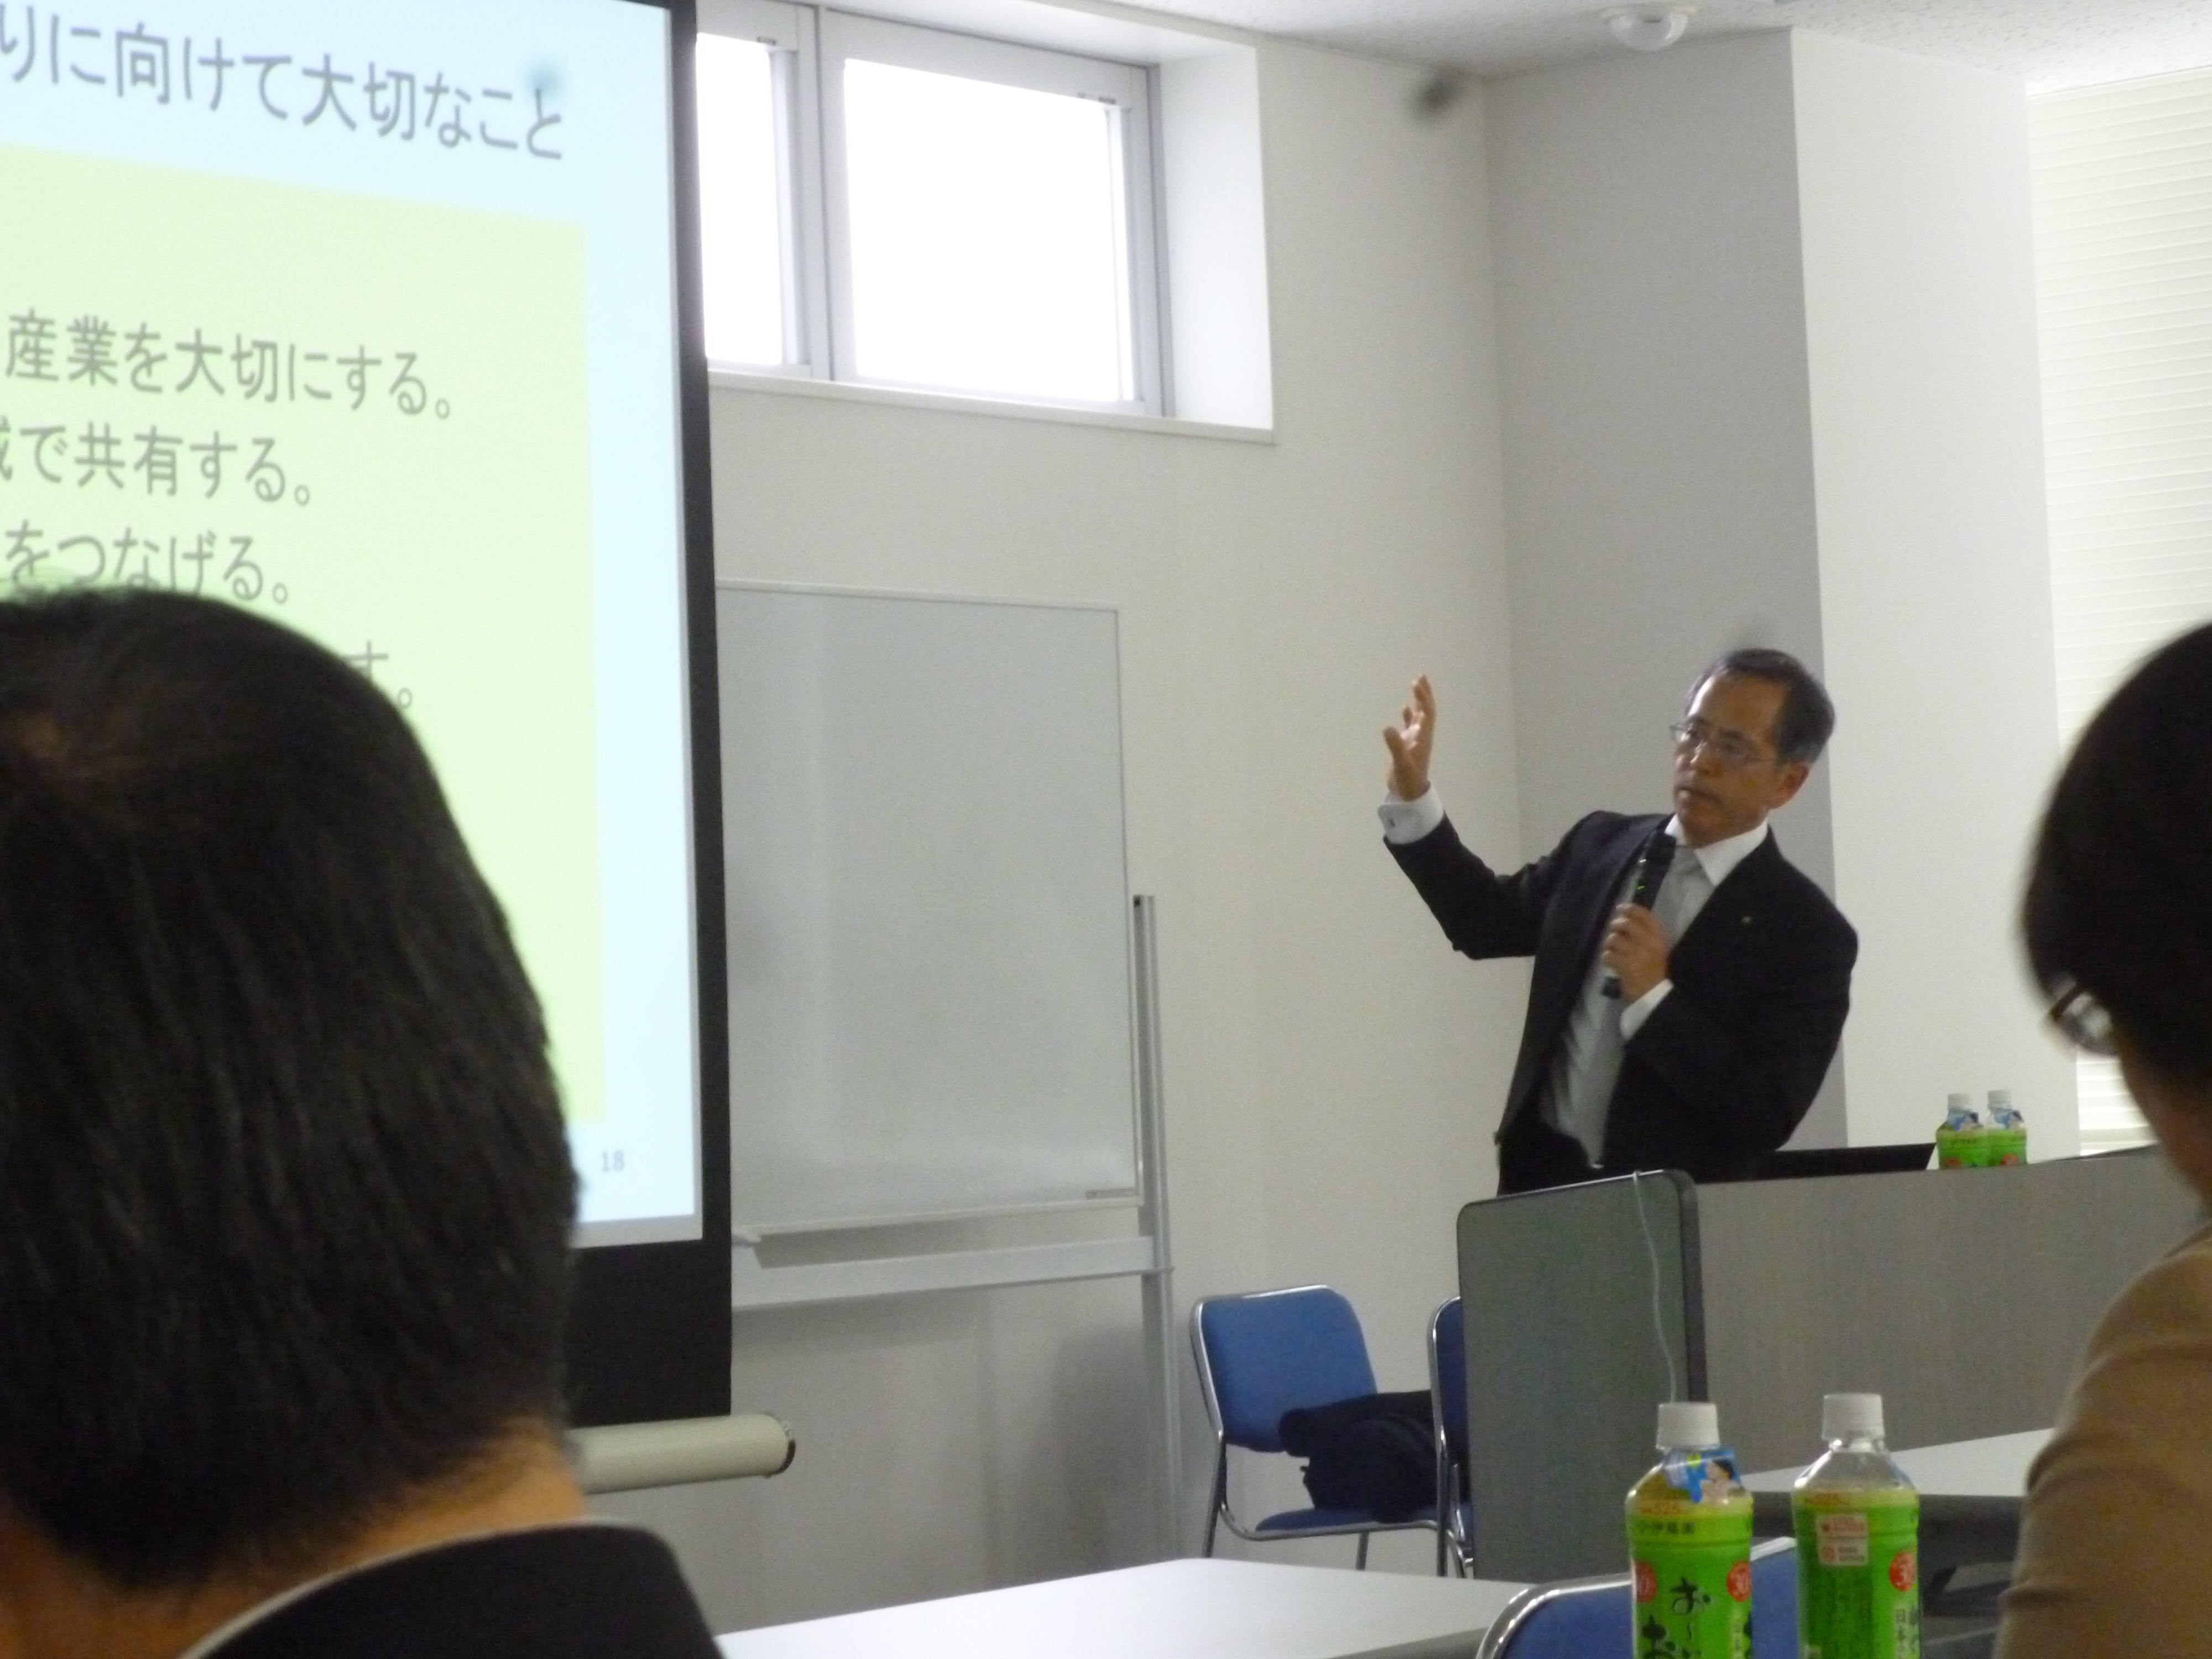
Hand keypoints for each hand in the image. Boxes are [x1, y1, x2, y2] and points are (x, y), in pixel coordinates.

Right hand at [1383, 675, 1435, 800]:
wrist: (1410, 794)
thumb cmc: (1408, 780)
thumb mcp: (1401, 764)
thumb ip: (1395, 746)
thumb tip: (1387, 727)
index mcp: (1423, 737)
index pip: (1426, 712)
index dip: (1423, 697)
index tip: (1416, 684)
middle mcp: (1421, 735)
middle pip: (1426, 710)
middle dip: (1424, 694)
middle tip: (1420, 677)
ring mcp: (1415, 739)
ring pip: (1419, 715)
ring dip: (1418, 701)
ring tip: (1416, 686)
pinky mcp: (1408, 745)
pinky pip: (1410, 725)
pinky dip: (1407, 715)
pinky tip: (1404, 708)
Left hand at [1603, 904, 1668, 1004]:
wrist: (1655, 993)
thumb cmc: (1654, 970)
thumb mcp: (1656, 948)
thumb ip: (1645, 934)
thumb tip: (1626, 917)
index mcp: (1659, 938)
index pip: (1645, 916)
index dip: (1631, 909)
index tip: (1621, 908)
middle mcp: (1649, 943)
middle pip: (1626, 924)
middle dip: (1616, 925)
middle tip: (1614, 931)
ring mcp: (1637, 955)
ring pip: (1614, 939)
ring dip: (1609, 944)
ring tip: (1611, 950)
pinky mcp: (1626, 966)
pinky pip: (1608, 955)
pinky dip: (1606, 958)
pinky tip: (1609, 961)